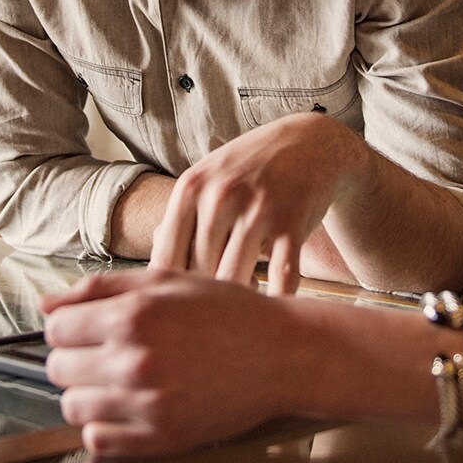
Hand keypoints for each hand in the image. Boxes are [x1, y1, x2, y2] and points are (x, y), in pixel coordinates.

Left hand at [41, 267, 295, 455]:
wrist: (280, 354)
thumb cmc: (226, 311)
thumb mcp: (165, 280)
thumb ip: (100, 288)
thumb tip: (48, 303)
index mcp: (132, 316)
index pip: (56, 330)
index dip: (68, 328)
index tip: (86, 330)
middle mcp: (135, 361)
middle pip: (59, 369)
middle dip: (74, 359)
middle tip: (104, 353)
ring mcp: (147, 403)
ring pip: (73, 407)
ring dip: (87, 393)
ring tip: (117, 380)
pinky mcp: (161, 437)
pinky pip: (99, 439)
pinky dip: (104, 425)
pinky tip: (128, 406)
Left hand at [150, 112, 362, 294]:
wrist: (310, 143)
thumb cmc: (249, 171)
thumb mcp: (206, 182)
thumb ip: (179, 223)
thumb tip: (152, 275)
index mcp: (190, 189)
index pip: (166, 260)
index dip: (170, 296)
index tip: (178, 314)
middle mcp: (220, 197)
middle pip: (199, 274)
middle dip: (205, 303)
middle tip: (212, 319)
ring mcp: (258, 209)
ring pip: (236, 280)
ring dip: (239, 304)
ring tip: (241, 311)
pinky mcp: (293, 222)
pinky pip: (281, 277)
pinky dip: (276, 301)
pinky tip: (272, 310)